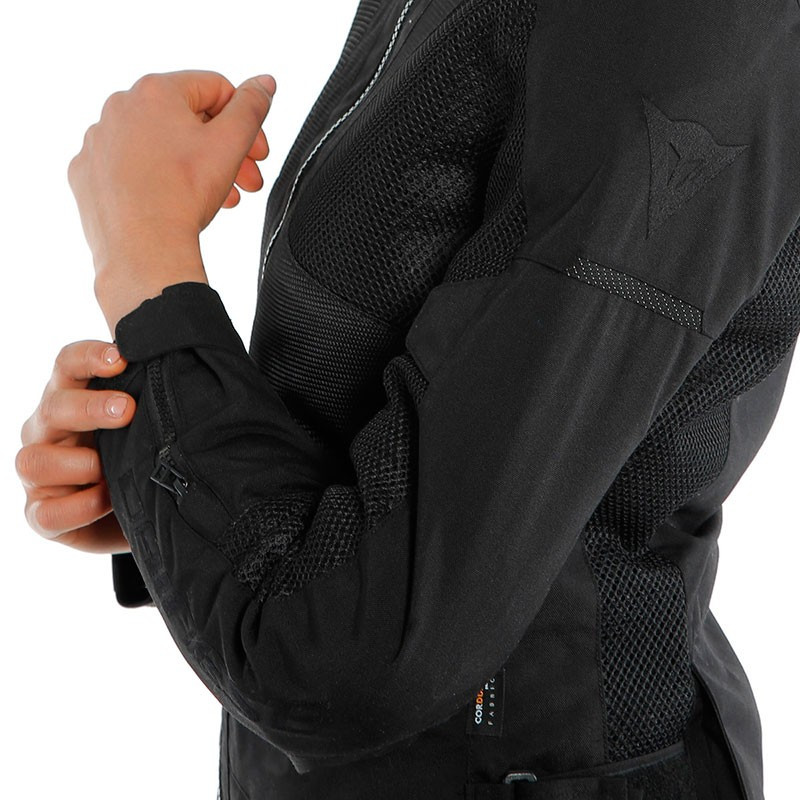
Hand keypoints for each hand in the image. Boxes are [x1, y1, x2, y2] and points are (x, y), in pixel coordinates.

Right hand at [16, 341, 136, 553]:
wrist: (144, 511)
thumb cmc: (142, 454)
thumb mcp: (147, 423)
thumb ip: (152, 396)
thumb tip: (181, 364)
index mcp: (72, 397)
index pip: (68, 364)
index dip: (89, 357)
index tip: (120, 358)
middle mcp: (48, 430)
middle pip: (53, 407)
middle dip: (90, 407)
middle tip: (128, 410)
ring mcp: (39, 473)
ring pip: (33, 461)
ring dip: (79, 464)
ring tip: (111, 471)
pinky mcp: (42, 514)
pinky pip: (46, 513)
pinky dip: (79, 507)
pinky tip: (107, 501)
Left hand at [66, 69, 276, 332]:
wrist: (143, 251)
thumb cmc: (182, 197)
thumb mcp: (231, 145)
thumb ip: (252, 107)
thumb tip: (263, 83)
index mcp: (155, 91)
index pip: (215, 90)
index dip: (245, 121)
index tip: (257, 153)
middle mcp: (120, 107)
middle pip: (187, 120)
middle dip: (224, 150)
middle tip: (246, 180)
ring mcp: (98, 141)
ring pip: (159, 145)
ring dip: (194, 167)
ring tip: (218, 199)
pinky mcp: (87, 174)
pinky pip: (129, 169)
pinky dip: (155, 181)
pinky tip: (174, 203)